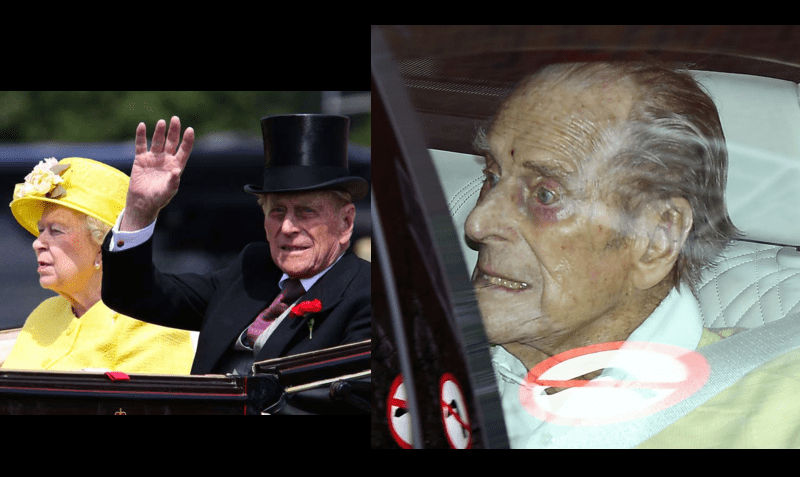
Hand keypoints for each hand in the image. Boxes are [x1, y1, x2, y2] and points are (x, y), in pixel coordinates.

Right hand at [121, 116, 193, 230]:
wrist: (141, 203)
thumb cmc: (158, 199)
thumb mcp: (168, 191)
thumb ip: (173, 181)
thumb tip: (177, 171)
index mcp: (176, 166)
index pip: (184, 150)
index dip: (187, 140)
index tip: (190, 130)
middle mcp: (166, 160)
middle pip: (172, 142)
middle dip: (174, 131)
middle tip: (175, 119)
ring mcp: (154, 158)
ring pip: (158, 141)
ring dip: (160, 132)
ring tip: (162, 122)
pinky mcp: (141, 159)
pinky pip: (141, 145)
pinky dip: (141, 136)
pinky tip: (142, 126)